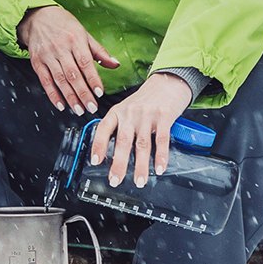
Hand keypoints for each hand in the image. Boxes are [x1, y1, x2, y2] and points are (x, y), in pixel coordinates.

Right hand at [17, 5, 120, 115]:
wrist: (37, 17)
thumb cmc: (64, 25)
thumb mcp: (84, 33)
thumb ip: (99, 51)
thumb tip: (115, 64)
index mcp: (75, 40)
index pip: (85, 62)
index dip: (93, 79)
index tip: (100, 92)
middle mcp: (60, 48)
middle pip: (72, 74)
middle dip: (83, 93)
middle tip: (91, 107)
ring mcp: (47, 55)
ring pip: (59, 80)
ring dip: (69, 97)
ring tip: (79, 109)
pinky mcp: (36, 61)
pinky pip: (45, 80)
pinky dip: (52, 94)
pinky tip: (60, 105)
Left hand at [89, 73, 193, 187]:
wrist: (167, 82)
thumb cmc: (146, 100)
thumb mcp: (127, 109)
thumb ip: (120, 126)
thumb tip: (111, 150)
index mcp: (117, 111)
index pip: (103, 129)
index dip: (98, 146)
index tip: (95, 161)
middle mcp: (130, 113)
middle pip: (122, 141)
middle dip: (118, 164)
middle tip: (115, 180)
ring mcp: (147, 115)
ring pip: (142, 144)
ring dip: (141, 166)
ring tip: (140, 181)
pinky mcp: (164, 117)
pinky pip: (161, 140)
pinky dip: (161, 156)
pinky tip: (159, 168)